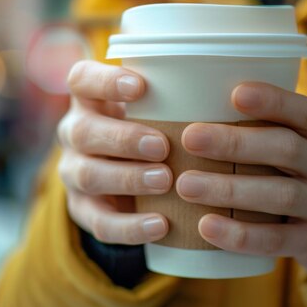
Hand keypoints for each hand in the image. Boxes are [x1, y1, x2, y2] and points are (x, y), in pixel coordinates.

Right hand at [57, 60, 170, 244]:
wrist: (129, 175)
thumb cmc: (152, 125)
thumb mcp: (156, 107)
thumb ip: (175, 98)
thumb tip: (232, 88)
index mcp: (89, 99)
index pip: (82, 80)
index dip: (105, 81)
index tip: (140, 86)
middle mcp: (74, 133)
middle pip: (83, 132)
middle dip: (123, 139)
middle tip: (162, 146)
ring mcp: (75, 173)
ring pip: (88, 176)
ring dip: (128, 179)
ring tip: (165, 180)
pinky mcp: (84, 211)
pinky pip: (101, 223)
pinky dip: (131, 226)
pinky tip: (161, 224)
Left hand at [176, 82, 306, 277]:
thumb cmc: (295, 176)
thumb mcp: (294, 146)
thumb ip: (259, 130)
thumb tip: (192, 104)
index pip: (303, 111)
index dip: (273, 101)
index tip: (235, 94)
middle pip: (288, 150)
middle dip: (236, 143)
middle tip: (190, 138)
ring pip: (282, 195)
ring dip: (230, 189)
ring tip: (186, 185)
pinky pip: (276, 240)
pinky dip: (239, 234)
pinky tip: (206, 226)